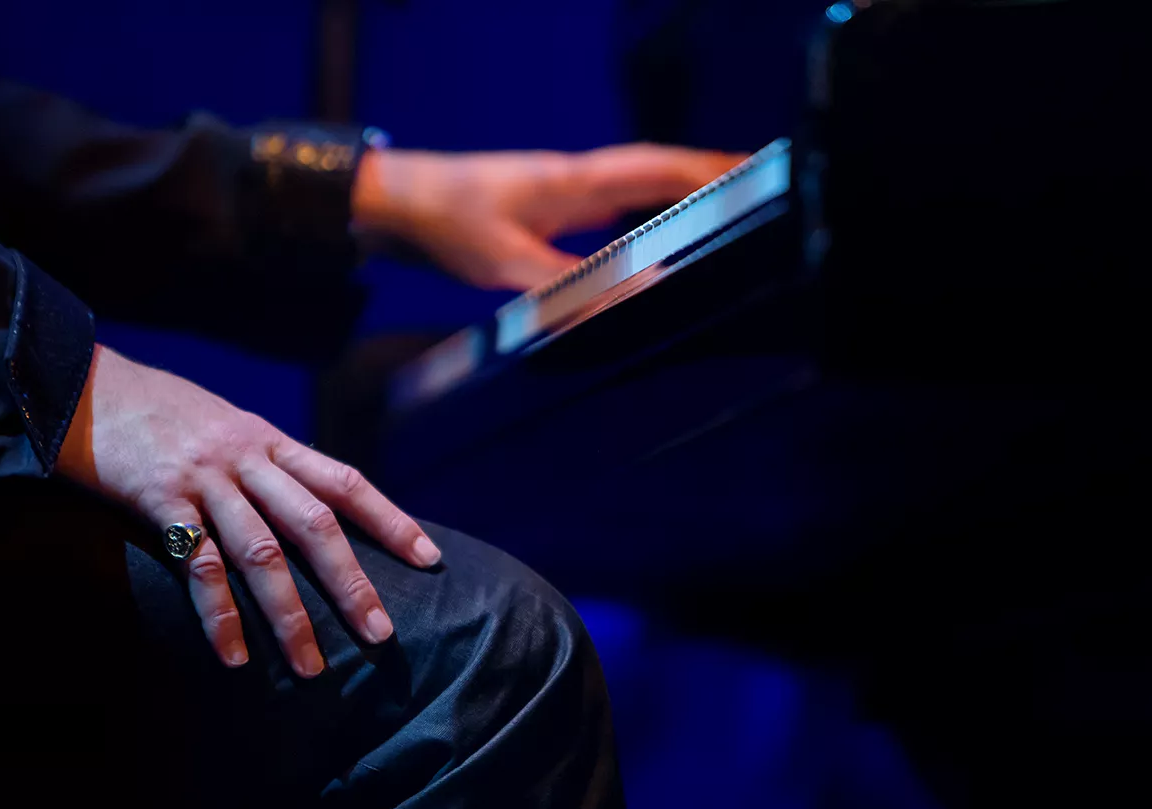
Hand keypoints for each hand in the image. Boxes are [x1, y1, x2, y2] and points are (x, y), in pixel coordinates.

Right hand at [56, 345, 440, 673]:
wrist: (84, 383)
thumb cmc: (163, 414)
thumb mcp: (228, 427)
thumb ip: (268, 466)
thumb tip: (311, 512)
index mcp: (271, 441)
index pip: (345, 482)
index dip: (390, 520)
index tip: (429, 558)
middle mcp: (247, 458)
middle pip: (314, 525)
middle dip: (351, 582)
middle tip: (381, 634)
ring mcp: (206, 480)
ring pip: (261, 553)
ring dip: (290, 615)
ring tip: (311, 668)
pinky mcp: (160, 501)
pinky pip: (199, 566)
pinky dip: (219, 615)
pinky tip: (236, 656)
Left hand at [352, 143, 746, 290]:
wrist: (395, 202)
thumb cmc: (446, 223)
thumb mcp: (507, 264)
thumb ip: (571, 286)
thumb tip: (634, 295)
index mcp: (575, 181)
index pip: (657, 169)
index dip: (709, 171)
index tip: (755, 173)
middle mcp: (576, 179)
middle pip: (656, 171)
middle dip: (707, 177)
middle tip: (756, 186)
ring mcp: (562, 191)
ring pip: (634, 186)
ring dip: (676, 192)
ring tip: (720, 206)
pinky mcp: (546, 208)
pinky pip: (610, 206)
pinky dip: (641, 214)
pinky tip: (649, 232)